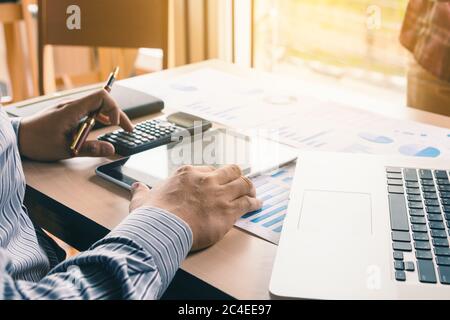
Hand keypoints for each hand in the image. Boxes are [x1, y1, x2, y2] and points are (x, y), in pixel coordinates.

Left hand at [18, 90, 133, 161]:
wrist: (17, 138)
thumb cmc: (36, 142)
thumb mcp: (65, 149)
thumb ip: (90, 149)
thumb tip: (111, 149)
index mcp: (72, 109)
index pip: (101, 96)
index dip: (113, 108)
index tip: (114, 125)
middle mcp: (72, 105)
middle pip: (102, 102)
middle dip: (118, 114)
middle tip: (129, 129)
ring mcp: (69, 108)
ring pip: (96, 106)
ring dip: (110, 115)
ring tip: (121, 128)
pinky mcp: (66, 113)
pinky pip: (88, 110)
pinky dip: (99, 116)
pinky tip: (105, 124)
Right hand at [130, 165, 262, 250]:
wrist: (162, 229)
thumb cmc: (152, 216)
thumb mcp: (142, 200)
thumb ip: (141, 192)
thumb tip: (136, 187)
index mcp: (187, 174)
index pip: (207, 169)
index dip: (213, 176)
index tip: (215, 181)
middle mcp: (206, 180)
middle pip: (230, 170)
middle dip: (236, 175)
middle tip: (240, 181)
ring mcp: (219, 194)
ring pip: (243, 183)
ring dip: (249, 187)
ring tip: (253, 192)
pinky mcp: (228, 210)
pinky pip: (247, 202)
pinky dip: (255, 203)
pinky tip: (257, 204)